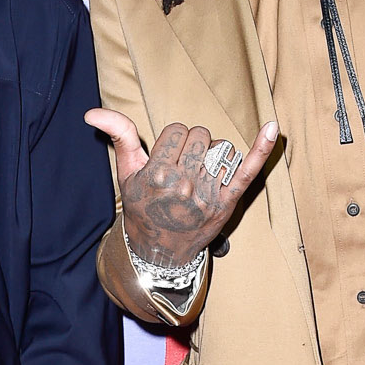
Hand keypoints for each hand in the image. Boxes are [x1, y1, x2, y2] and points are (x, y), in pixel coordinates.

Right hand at [84, 110, 278, 269]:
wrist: (158, 251)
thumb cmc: (143, 207)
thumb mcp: (126, 173)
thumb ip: (118, 136)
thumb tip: (91, 113)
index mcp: (157, 174)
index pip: (177, 129)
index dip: (172, 140)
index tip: (166, 158)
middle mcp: (183, 184)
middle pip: (199, 134)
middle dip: (191, 145)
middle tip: (182, 168)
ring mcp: (207, 194)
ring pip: (220, 148)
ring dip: (212, 155)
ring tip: (199, 175)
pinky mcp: (228, 203)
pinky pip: (247, 170)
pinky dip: (262, 148)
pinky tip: (273, 128)